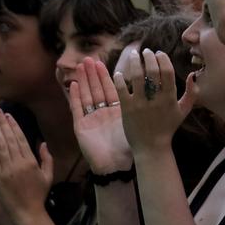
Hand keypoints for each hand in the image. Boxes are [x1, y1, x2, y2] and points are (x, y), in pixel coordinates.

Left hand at [0, 111, 52, 224]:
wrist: (26, 212)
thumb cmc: (39, 194)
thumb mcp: (48, 175)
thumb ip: (47, 158)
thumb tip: (42, 142)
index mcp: (31, 161)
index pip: (21, 139)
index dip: (14, 126)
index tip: (9, 115)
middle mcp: (18, 163)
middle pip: (9, 139)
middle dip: (3, 124)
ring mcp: (6, 170)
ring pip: (0, 147)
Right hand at [69, 58, 131, 174]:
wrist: (117, 166)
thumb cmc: (129, 146)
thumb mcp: (135, 121)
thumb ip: (140, 106)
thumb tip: (152, 89)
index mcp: (116, 111)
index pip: (110, 89)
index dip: (105, 76)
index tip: (102, 61)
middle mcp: (102, 113)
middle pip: (96, 89)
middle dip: (92, 74)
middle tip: (88, 58)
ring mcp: (90, 119)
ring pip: (86, 96)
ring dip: (83, 81)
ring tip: (80, 66)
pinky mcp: (80, 127)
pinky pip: (77, 109)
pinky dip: (74, 97)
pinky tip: (72, 84)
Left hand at [114, 48, 196, 155]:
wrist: (151, 148)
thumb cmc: (168, 128)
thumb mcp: (184, 111)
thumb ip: (192, 93)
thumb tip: (193, 75)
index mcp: (170, 98)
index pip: (167, 71)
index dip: (163, 59)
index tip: (158, 53)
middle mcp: (155, 100)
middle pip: (152, 71)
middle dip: (149, 57)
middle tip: (146, 52)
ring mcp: (140, 104)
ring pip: (136, 77)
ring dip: (135, 62)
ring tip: (134, 55)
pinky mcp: (127, 109)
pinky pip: (122, 90)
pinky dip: (119, 78)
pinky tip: (118, 72)